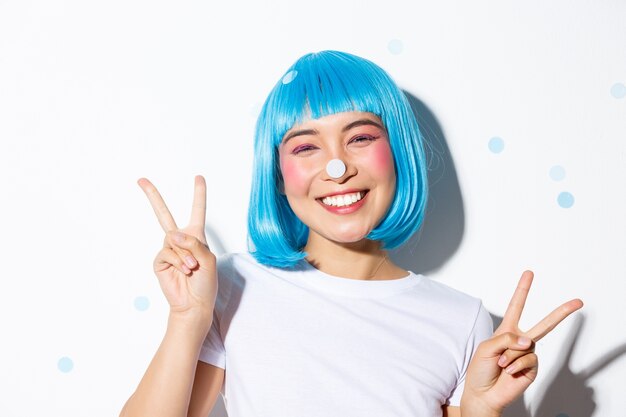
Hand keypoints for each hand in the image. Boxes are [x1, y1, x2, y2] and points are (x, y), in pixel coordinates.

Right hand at [137, 176, 217, 318]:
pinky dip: (178, 262)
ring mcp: (169, 250)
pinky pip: (167, 253)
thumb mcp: (208, 259)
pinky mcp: (160, 261)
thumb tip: (172, 234)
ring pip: (173, 240)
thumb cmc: (206, 283)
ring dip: (185, 255)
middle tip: (141, 180)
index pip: (197, 211)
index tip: (198, 177)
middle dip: (153, 197)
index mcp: (196, 236)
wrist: (194, 304)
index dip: (199, 194)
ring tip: (192, 268)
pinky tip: (184, 271)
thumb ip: (193, 243)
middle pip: (164, 215)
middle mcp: (181, 240)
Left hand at [461, 270, 582, 415]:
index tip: (529, 273)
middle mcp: (520, 340)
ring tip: (501, 365)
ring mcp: (528, 354)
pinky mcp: (533, 367)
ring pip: (525, 345)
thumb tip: (528, 340)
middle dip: (562, 312)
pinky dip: (514, 364)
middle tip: (578, 302)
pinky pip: (527, 359)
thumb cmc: (480, 369)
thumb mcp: (487, 347)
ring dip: (508, 356)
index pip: (516, 306)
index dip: (523, 289)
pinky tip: (509, 371)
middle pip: (544, 324)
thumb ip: (507, 339)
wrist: (483, 393)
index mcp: (507, 330)